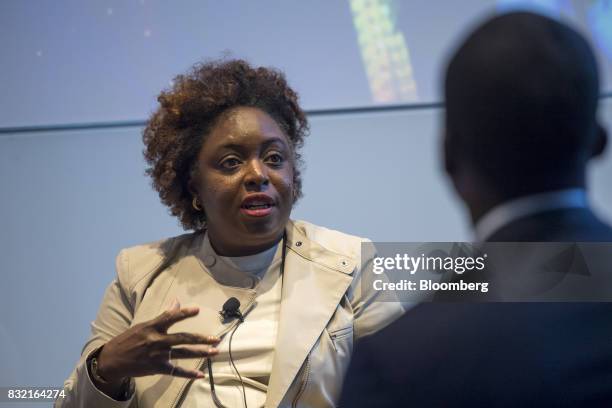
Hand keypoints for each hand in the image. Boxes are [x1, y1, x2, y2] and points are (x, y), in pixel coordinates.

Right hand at [96, 299, 219, 382]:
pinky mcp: (157, 368)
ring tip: (214, 352)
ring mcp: (158, 355)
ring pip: (183, 354)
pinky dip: (188, 374)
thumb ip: (162, 316)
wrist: (112, 360)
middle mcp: (157, 340)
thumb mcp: (143, 325)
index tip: (197, 310)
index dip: (183, 313)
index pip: (170, 317)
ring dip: (201, 353)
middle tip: (215, 338)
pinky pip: (176, 371)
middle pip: (183, 338)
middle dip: (201, 338)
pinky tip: (200, 375)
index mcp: (152, 327)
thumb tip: (176, 301)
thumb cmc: (129, 339)